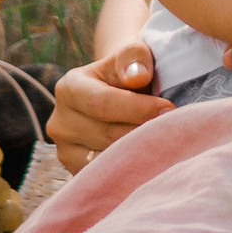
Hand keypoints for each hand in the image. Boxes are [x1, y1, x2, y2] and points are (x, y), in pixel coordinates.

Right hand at [46, 41, 173, 171]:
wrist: (117, 94)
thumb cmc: (129, 73)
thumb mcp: (133, 55)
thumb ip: (134, 58)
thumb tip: (136, 76)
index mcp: (69, 87)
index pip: (102, 103)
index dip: (139, 108)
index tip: (169, 109)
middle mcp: (59, 121)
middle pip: (108, 134)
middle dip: (143, 131)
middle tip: (172, 129)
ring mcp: (65, 150)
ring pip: (109, 158)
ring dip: (138, 152)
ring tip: (160, 140)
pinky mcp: (75, 171)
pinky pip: (107, 176)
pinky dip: (129, 168)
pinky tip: (147, 157)